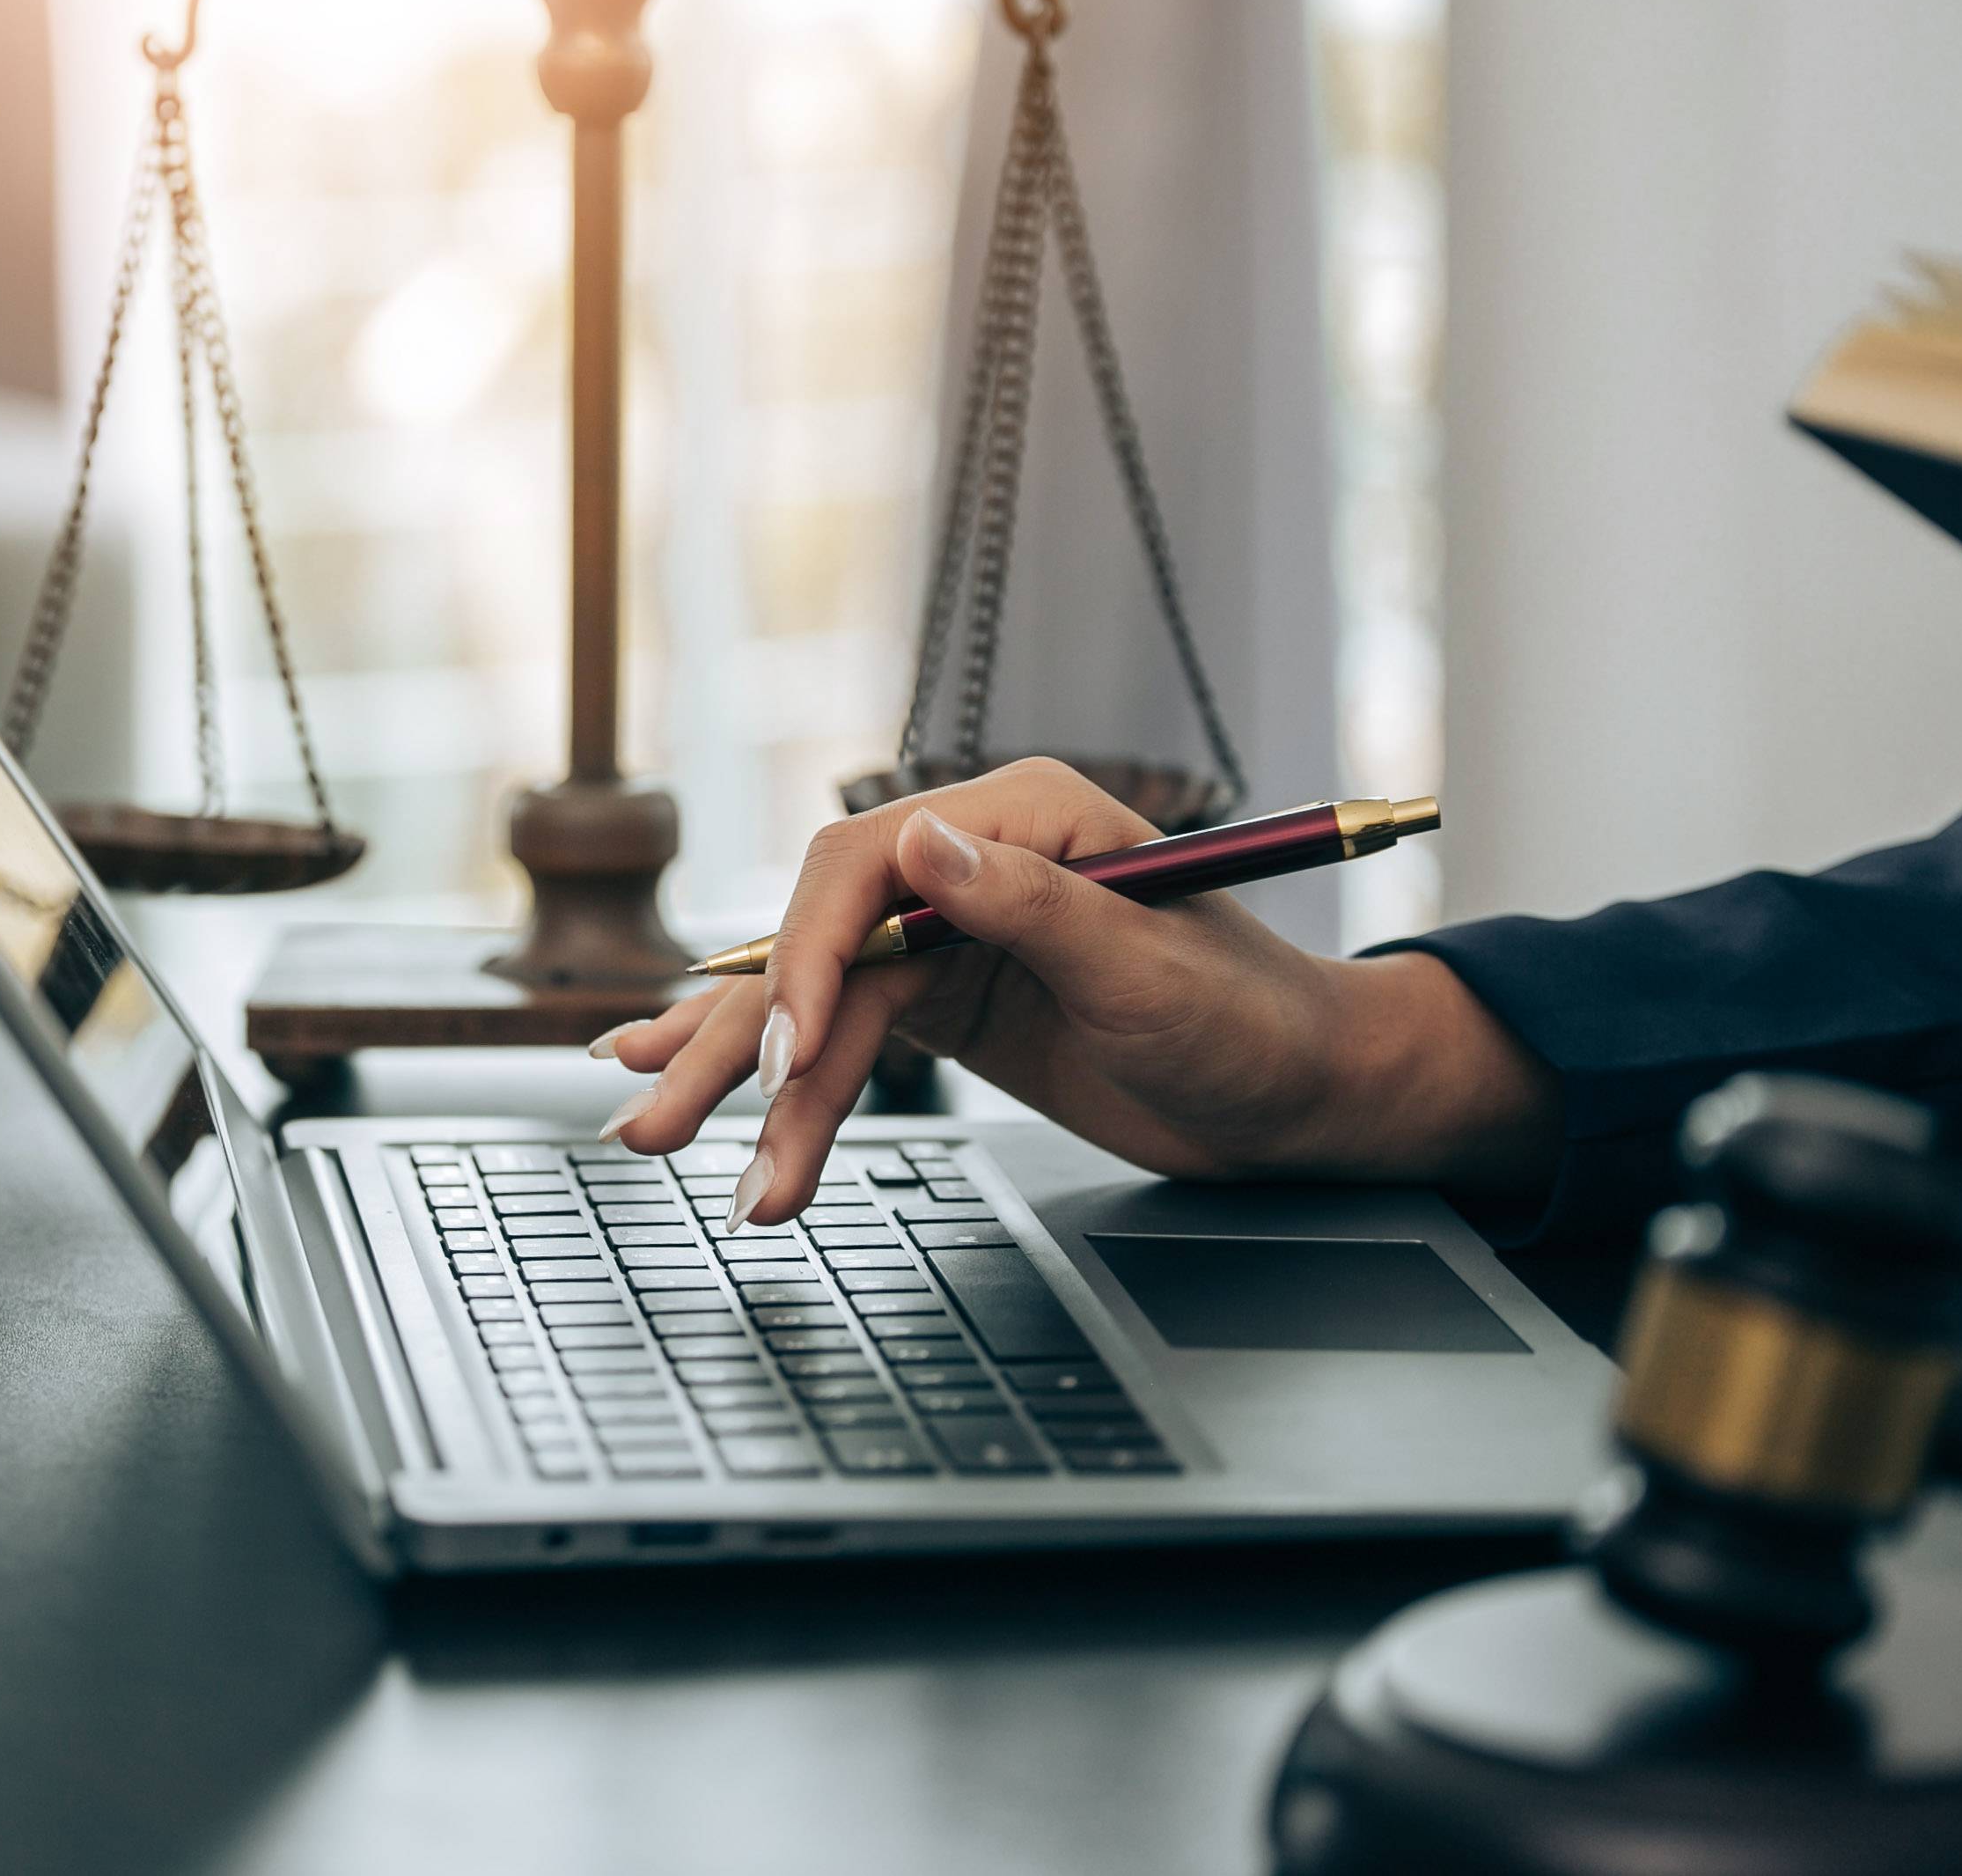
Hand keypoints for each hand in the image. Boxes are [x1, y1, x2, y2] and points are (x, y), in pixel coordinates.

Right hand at [590, 760, 1556, 1226]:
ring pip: (815, 1004)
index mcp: (1026, 819)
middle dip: (738, 1032)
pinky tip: (697, 1098)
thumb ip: (1036, 905)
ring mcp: (951, 936)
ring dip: (741, 1080)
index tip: (793, 1048)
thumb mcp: (1153, 968)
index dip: (811, 953)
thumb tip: (925, 839)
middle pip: (818, 938)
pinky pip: (841, 1042)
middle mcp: (972, 864)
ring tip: (659, 1144)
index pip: (868, 862)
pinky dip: (780, 1089)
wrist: (1302, 1101)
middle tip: (669, 1115)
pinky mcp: (944, 1001)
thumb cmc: (1256, 1020)